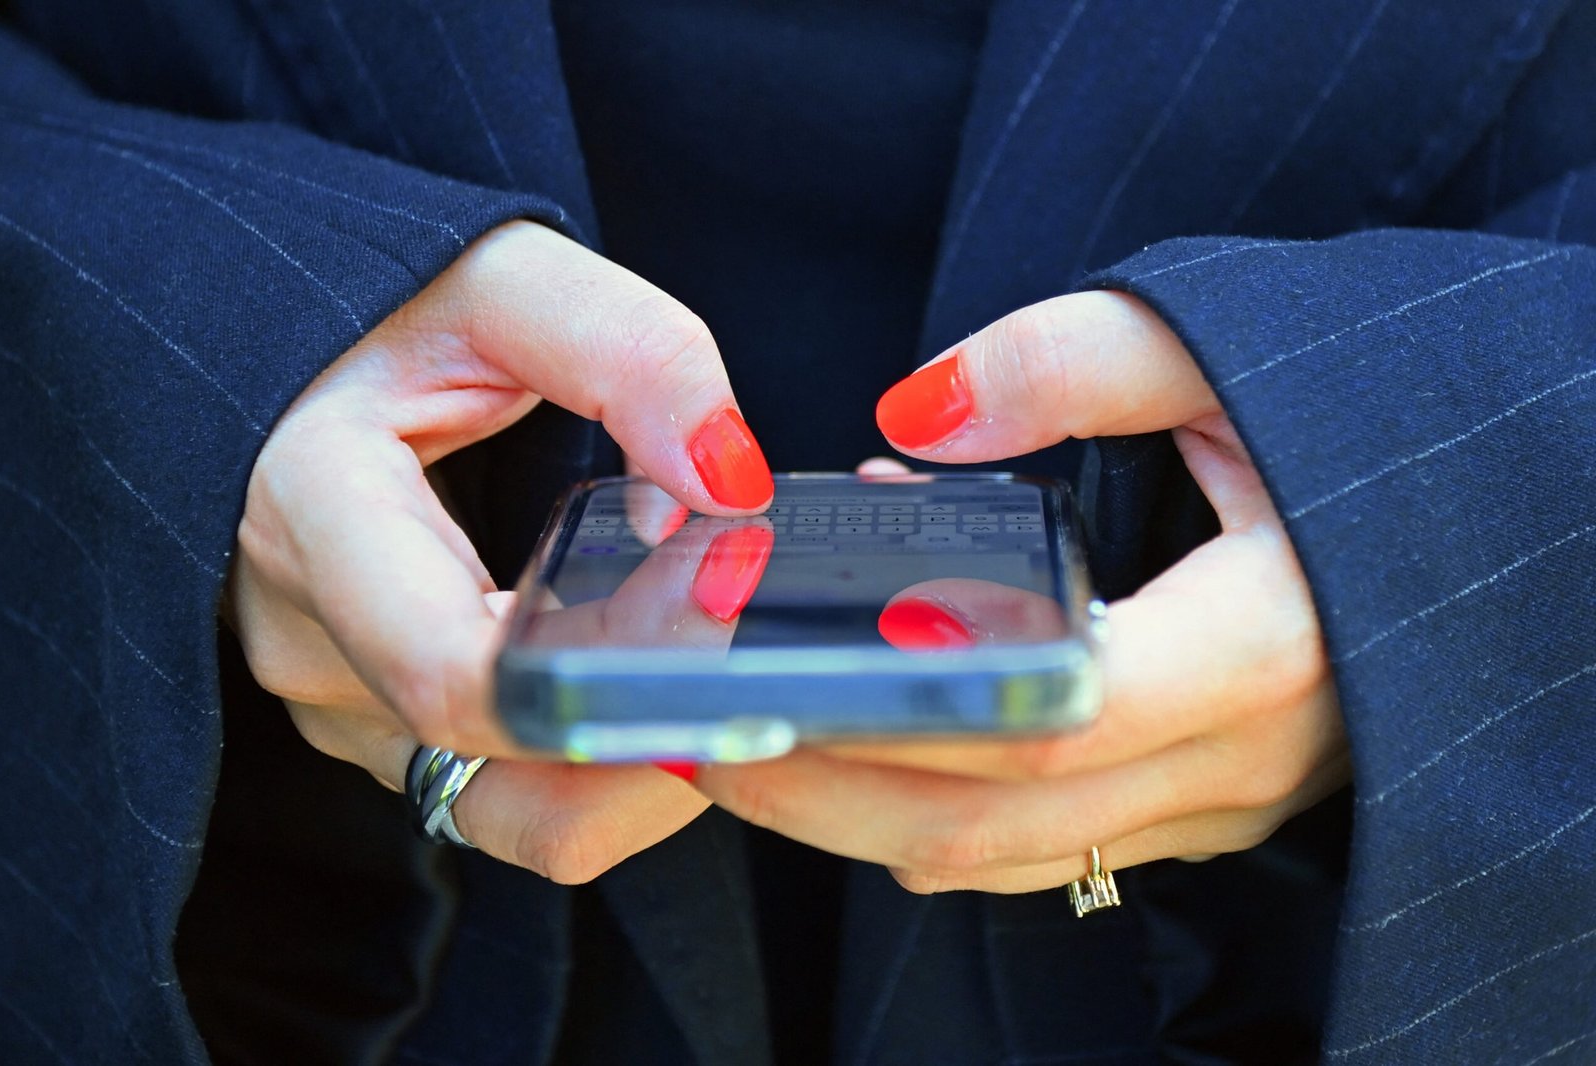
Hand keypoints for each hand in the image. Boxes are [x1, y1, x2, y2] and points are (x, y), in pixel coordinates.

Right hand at [229, 221, 771, 881]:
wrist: (301, 360)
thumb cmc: (391, 309)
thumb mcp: (507, 281)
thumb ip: (631, 354)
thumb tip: (732, 481)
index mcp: (312, 514)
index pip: (453, 678)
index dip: (606, 683)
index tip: (717, 622)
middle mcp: (311, 641)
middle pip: (510, 765)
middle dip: (650, 722)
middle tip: (737, 626)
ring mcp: (342, 704)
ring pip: (519, 809)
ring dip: (631, 756)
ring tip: (694, 640)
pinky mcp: (383, 731)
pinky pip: (508, 800)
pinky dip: (594, 760)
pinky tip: (643, 672)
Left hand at [694, 291, 1348, 892]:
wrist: (1474, 507)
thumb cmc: (1344, 416)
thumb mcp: (1221, 348)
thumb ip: (1068, 362)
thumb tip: (913, 419)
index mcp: (1266, 640)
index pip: (1053, 715)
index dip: (899, 710)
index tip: (766, 676)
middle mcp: (1245, 753)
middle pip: (994, 819)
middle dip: (824, 788)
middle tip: (696, 728)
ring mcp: (1223, 800)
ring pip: (1007, 858)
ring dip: (861, 815)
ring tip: (746, 739)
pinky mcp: (1197, 807)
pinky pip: (1040, 848)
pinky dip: (932, 807)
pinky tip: (863, 732)